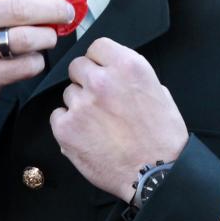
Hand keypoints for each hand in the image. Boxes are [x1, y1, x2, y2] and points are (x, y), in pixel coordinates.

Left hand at [50, 38, 188, 201]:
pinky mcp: (66, 128)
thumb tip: (117, 74)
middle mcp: (101, 80)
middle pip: (77, 67)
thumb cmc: (162, 139)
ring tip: (99, 124)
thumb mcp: (159, 93)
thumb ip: (133, 78)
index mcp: (127, 66)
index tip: (101, 70)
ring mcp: (81, 104)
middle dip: (86, 80)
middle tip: (99, 100)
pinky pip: (57, 116)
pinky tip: (87, 136)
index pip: (97, 46)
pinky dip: (68, 125)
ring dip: (79, 104)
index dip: (99, 60)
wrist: (156, 174)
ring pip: (68, 93)